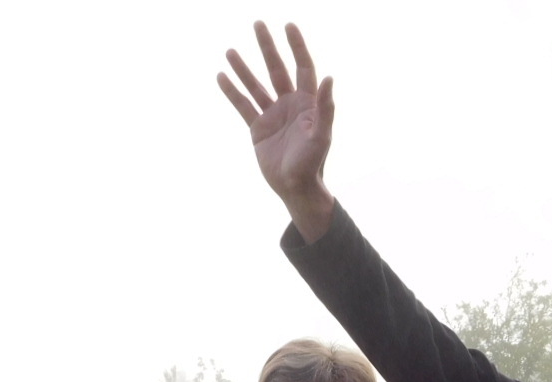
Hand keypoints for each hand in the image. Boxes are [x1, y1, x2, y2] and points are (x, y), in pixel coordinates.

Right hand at [217, 21, 335, 240]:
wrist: (295, 188)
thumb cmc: (313, 163)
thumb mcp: (321, 136)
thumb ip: (325, 108)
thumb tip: (329, 77)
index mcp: (307, 103)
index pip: (303, 68)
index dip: (297, 46)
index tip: (288, 26)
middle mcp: (289, 105)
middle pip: (277, 69)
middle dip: (268, 47)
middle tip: (258, 24)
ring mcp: (272, 115)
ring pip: (256, 85)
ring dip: (244, 68)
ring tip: (231, 50)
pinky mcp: (257, 128)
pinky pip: (243, 105)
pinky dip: (232, 92)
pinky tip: (222, 76)